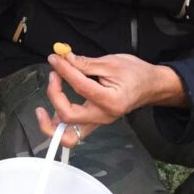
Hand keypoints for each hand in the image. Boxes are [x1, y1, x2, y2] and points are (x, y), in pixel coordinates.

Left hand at [36, 51, 187, 145]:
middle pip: (69, 116)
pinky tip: (50, 110)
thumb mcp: (112, 62)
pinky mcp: (93, 122)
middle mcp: (103, 116)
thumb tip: (63, 58)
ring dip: (51, 124)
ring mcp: (98, 122)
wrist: (151, 86)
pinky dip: (58, 125)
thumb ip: (85, 63)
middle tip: (53, 75)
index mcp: (111, 100)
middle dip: (54, 96)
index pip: (80, 86)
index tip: (55, 59)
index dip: (64, 70)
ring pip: (69, 136)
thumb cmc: (136, 73)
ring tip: (41, 108)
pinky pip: (72, 132)